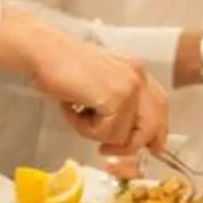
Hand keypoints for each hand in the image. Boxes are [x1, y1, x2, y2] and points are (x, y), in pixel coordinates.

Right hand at [2, 11, 166, 155]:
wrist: (42, 51)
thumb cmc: (60, 68)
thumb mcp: (97, 83)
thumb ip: (116, 102)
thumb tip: (126, 136)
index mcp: (135, 71)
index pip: (160, 106)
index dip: (157, 131)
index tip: (151, 148)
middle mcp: (138, 76)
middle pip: (151, 126)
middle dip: (129, 145)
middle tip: (104, 151)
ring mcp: (130, 86)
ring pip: (125, 136)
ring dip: (96, 134)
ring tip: (77, 113)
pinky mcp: (117, 97)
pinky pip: (108, 133)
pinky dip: (85, 129)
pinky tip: (71, 109)